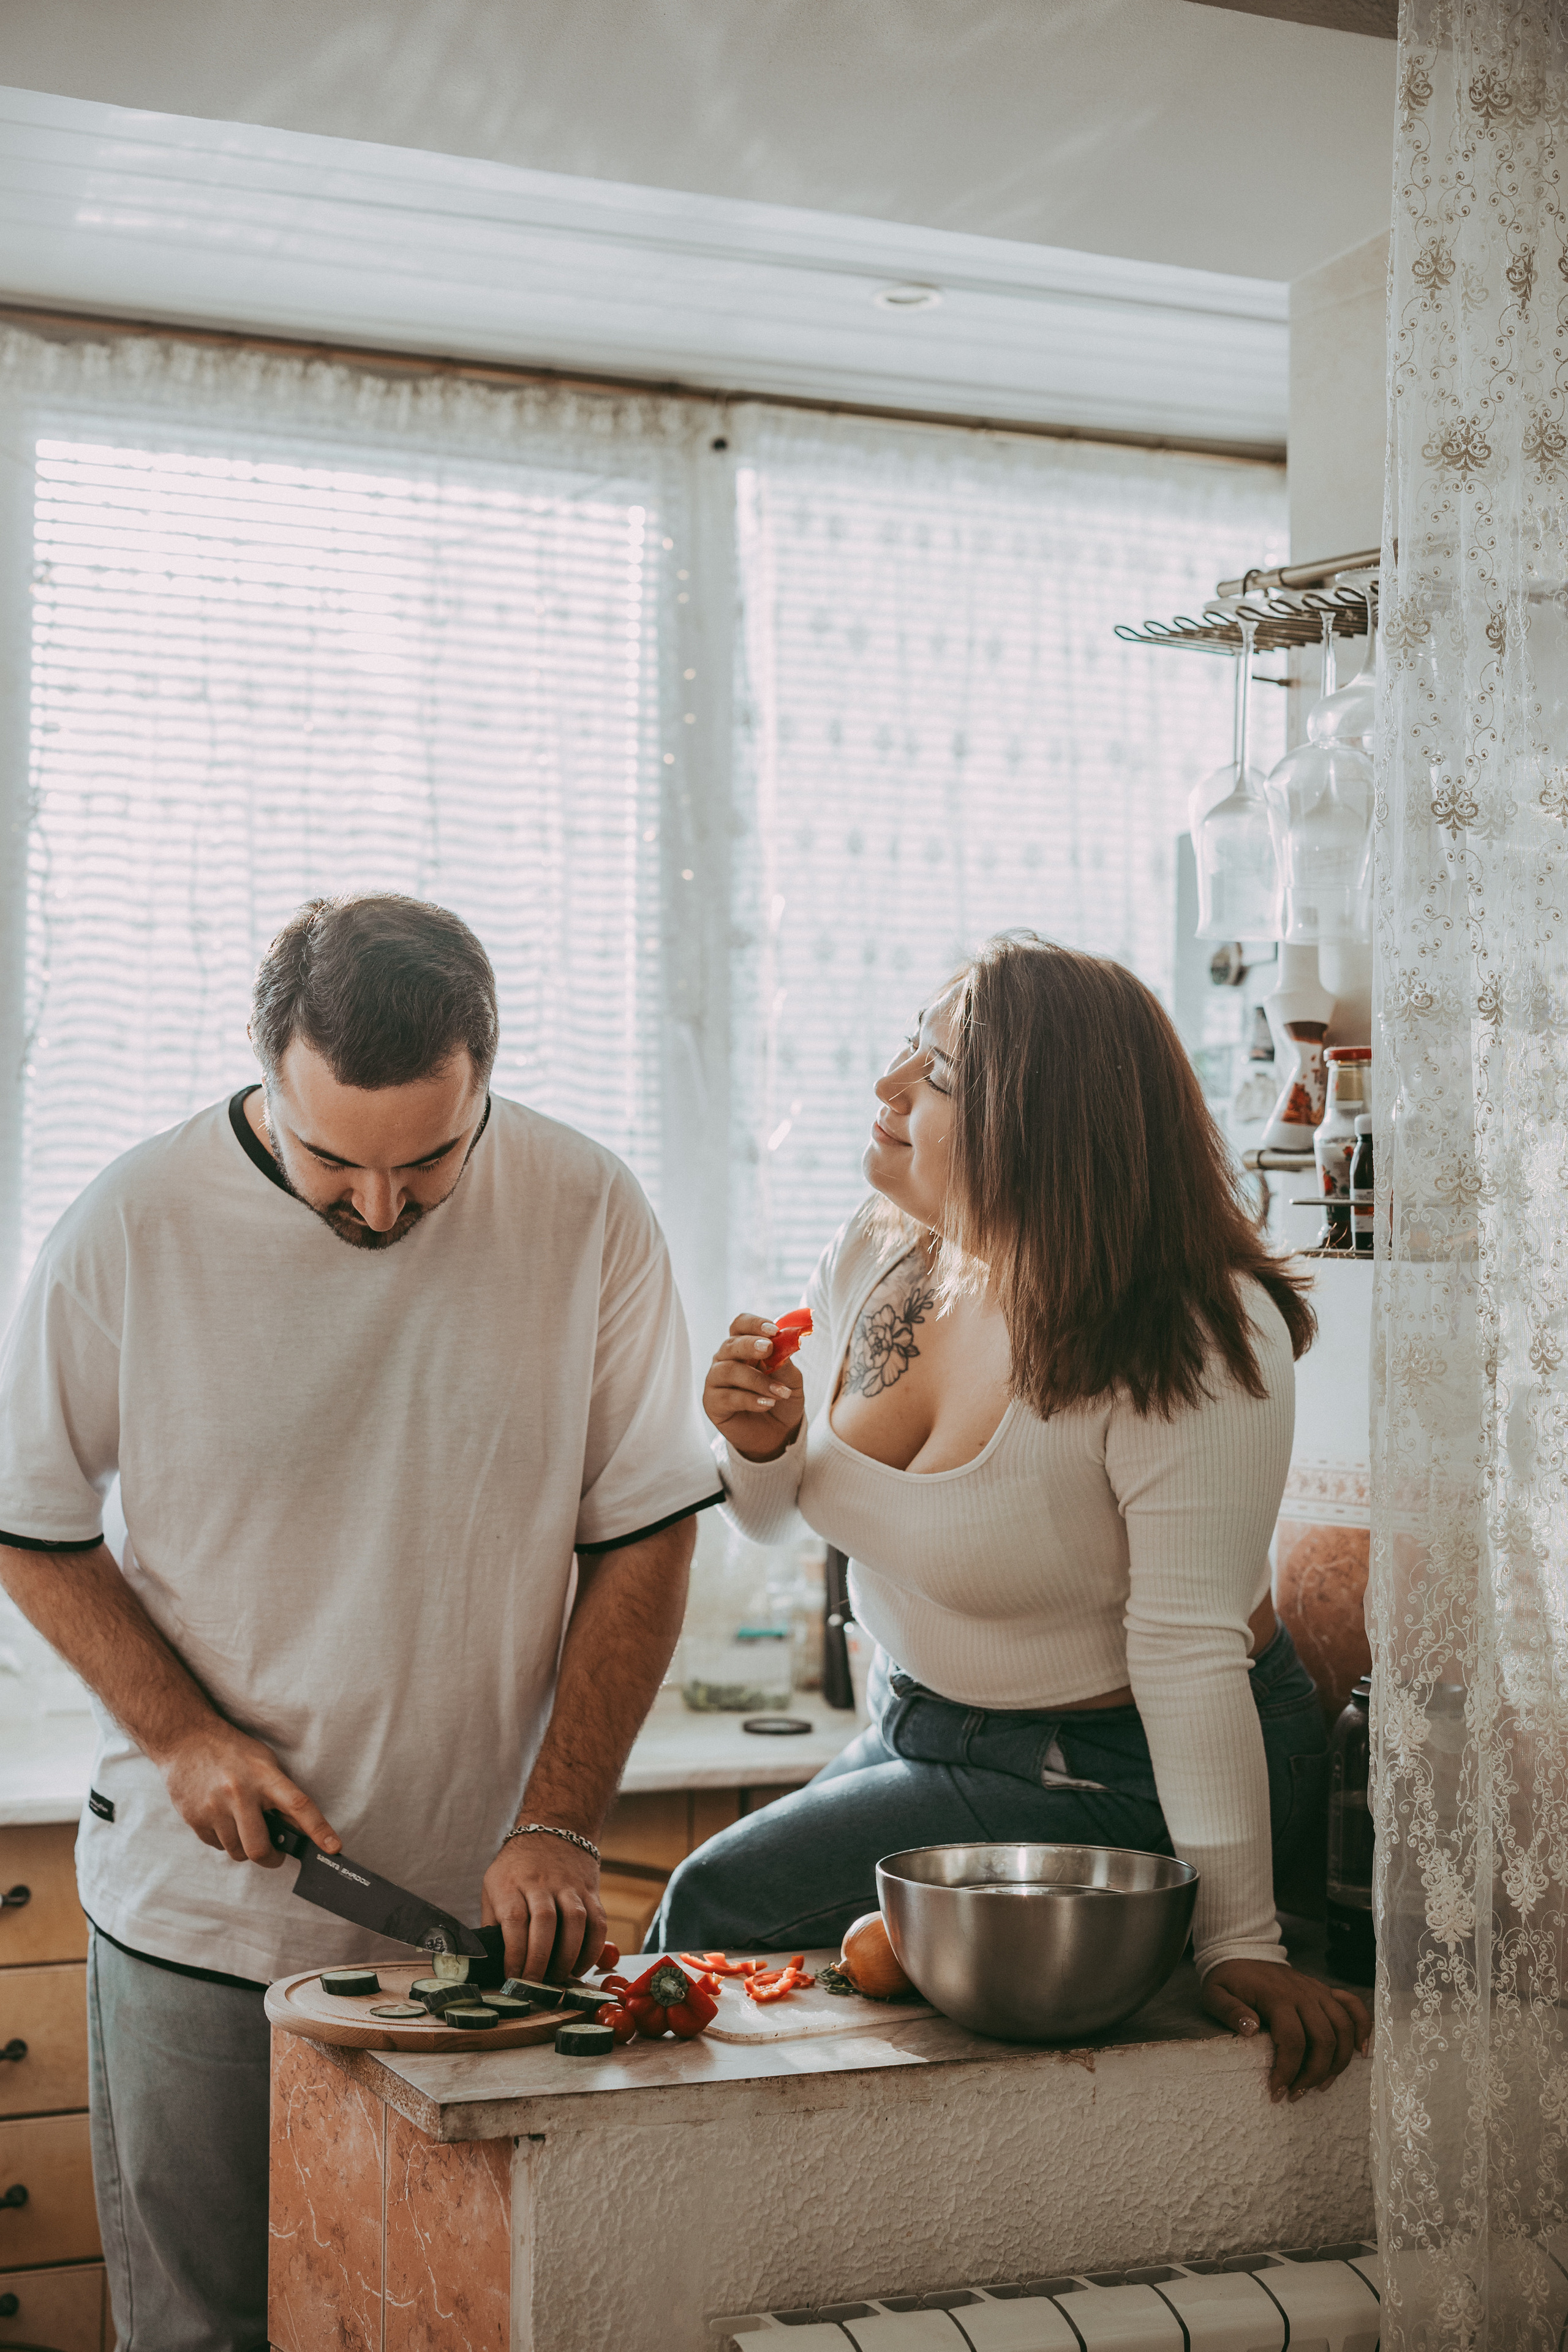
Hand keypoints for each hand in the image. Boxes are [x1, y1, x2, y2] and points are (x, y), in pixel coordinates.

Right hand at [157, 1717, 339, 1865]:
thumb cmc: (232, 1751)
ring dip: (244, 1847)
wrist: (185, 1739)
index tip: (334, 1848)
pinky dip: (224, 1840)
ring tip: (242, 1823)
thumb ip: (281, 1794)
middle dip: (270, 1858)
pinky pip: (217, 1846)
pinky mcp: (194, 1819)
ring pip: (237, 1852)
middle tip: (275, 1855)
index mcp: (264, 1775)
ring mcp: (214, 1808)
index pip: (298, 1806)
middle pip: (259, 1848)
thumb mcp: (264, 1762)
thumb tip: (299, 1830)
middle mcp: (239, 1793)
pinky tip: (222, 1818)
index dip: (319, 1830)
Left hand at [482, 1831, 606, 1982]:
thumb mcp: (493, 1887)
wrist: (553, 1832)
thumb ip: (493, 1922)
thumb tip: (489, 1962)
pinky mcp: (590, 1891)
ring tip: (558, 1977)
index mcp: (511, 1883)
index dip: (514, 1952)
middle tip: (534, 1984)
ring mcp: (569, 1885)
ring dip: (568, 1956)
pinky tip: (580, 1966)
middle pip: (545, 1921)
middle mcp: (541, 1883)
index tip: (511, 1976)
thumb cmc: (516, 1870)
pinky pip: (598, 1922)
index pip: (514, 1919)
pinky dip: (592, 1949)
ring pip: (575, 1921)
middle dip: (540, 1960)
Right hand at [703, 1315, 805, 1459]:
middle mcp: (726, 1360)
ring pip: (727, 1370)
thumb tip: (784, 1346)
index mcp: (744, 1347)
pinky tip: (767, 1404)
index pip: (741, 1325)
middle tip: (769, 1349)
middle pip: (730, 1344)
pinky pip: (726, 1396)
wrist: (777, 1433)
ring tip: (779, 1392)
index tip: (773, 1330)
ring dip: (756, 1379)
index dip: (754, 1324)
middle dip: (750, 1345)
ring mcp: (716, 1381)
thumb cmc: (782, 1399)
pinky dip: (749, 1399)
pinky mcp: (712, 1403)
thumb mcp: (792, 1381)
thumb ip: (785, 1363)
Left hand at [1201, 1958, 1370, 2101]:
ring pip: (1342, 2029)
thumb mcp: (1215, 1994)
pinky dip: (1362, 2028)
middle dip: (1313, 2074)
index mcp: (1276, 1996)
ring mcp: (1317, 1991)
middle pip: (1323, 2039)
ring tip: (1320, 2085)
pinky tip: (1360, 2051)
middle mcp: (1303, 1994)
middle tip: (1297, 2094)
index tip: (1278, 2093)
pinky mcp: (1325, 1990)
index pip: (1293, 2040)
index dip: (1288, 2071)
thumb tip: (1250, 2030)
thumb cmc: (1229, 1979)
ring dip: (1337, 2062)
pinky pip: (1353, 2006)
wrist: (1242, 1950)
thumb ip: (1230, 2011)